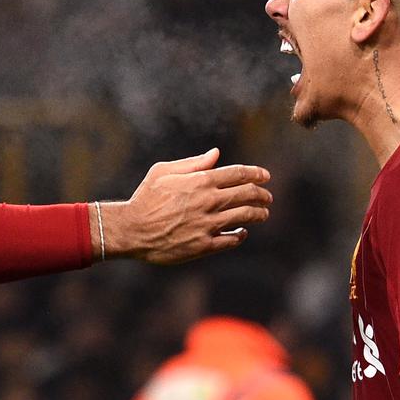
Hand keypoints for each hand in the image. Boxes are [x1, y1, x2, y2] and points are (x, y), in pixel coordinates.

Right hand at [96, 148, 271, 263]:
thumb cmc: (146, 198)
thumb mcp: (163, 172)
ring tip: (263, 214)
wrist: (132, 230)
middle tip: (267, 197)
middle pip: (247, 194)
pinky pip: (232, 240)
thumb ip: (193, 163)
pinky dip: (240, 235)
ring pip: (245, 217)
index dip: (256, 174)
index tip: (265, 176)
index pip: (238, 174)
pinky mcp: (204, 245)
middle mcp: (208, 202)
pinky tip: (241, 232)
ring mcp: (208, 225)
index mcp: (200, 181)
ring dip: (258, 214)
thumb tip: (216, 154)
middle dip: (262, 195)